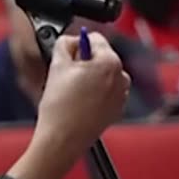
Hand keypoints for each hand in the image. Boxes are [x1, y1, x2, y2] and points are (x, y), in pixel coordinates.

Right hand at [15, 34, 129, 178]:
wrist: (62, 140)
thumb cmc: (60, 107)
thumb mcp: (57, 65)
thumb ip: (64, 43)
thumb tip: (70, 40)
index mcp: (110, 62)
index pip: (94, 38)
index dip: (76, 44)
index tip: (67, 56)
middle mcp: (121, 77)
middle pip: (100, 57)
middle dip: (83, 63)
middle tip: (66, 77)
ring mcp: (121, 95)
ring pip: (102, 75)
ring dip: (88, 78)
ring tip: (71, 92)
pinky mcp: (116, 109)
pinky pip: (105, 92)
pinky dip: (94, 93)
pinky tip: (78, 103)